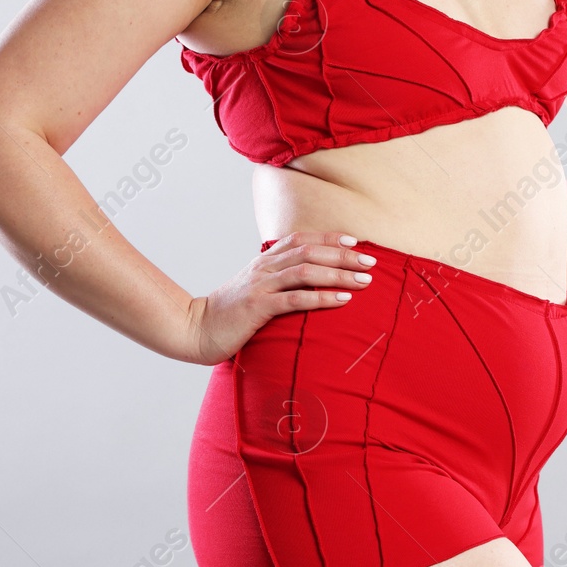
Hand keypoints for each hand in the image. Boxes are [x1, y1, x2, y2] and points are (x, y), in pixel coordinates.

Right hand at [184, 231, 375, 364]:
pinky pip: (294, 299)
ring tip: (363, 281)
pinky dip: (321, 297)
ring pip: (306, 272)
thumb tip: (307, 280)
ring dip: (339, 274)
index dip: (329, 238)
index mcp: (264, 261)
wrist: (195, 328)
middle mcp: (264, 267)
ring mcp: (260, 286)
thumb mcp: (255, 289)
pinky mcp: (257, 308)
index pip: (302, 239)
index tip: (356, 242)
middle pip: (310, 251)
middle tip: (370, 262)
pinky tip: (341, 300)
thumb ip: (277, 280)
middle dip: (343, 255)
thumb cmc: (230, 313)